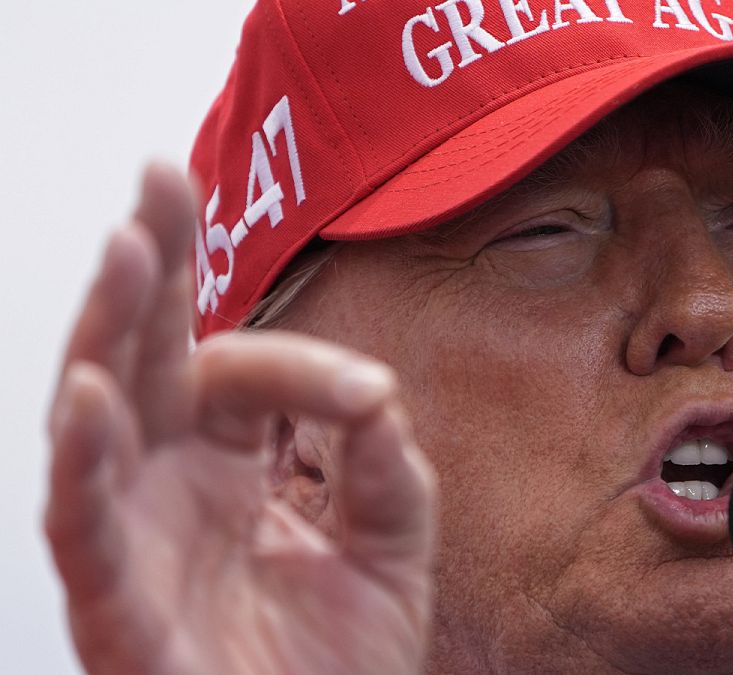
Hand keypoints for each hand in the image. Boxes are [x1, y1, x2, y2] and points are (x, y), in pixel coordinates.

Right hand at [44, 165, 435, 674]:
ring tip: (124, 248)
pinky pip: (83, 529)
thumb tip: (375, 393)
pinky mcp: (117, 610)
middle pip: (143, 360)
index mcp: (228, 467)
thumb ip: (388, 466)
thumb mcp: (394, 547)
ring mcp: (134, 542)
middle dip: (149, 268)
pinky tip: (90, 393)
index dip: (297, 365)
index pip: (242, 374)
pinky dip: (83, 463)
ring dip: (105, 334)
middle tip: (157, 178)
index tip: (367, 396)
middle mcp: (168, 490)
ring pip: (97, 422)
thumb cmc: (345, 663)